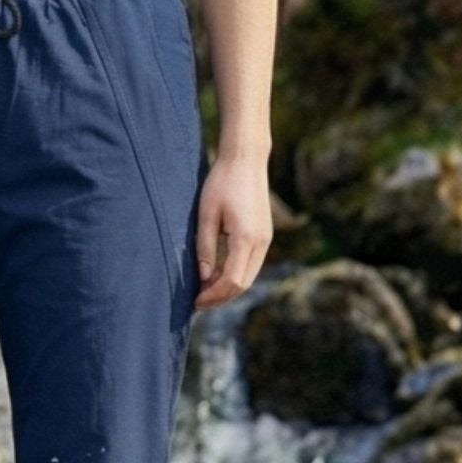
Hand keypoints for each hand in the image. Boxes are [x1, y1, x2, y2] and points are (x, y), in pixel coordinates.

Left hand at [194, 153, 273, 310]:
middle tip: (198, 302)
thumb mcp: (206, 215)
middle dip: (221, 298)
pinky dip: (235, 276)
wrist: (246, 160)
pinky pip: (251, 265)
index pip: (232, 281)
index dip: (213, 296)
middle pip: (243, 285)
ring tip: (205, 292)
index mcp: (246, 238)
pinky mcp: (264, 235)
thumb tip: (203, 278)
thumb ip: (205, 248)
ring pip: (249, 277)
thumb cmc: (222, 182)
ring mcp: (266, 239)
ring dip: (228, 289)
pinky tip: (217, 275)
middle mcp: (261, 242)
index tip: (195, 301)